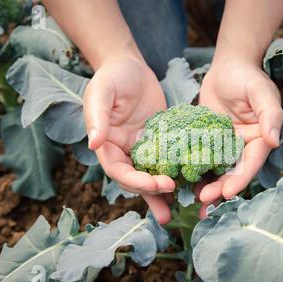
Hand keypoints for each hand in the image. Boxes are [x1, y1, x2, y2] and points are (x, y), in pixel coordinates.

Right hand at [84, 55, 174, 223]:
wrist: (130, 66)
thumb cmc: (113, 76)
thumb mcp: (101, 92)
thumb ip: (97, 117)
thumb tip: (94, 144)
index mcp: (106, 145)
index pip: (118, 170)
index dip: (136, 181)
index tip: (157, 184)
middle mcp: (123, 152)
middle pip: (135, 180)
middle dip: (152, 192)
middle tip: (171, 199)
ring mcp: (142, 149)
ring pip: (150, 177)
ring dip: (161, 195)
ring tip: (175, 213)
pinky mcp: (159, 143)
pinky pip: (166, 162)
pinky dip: (175, 174)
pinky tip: (189, 186)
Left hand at [196, 56, 282, 217]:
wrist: (227, 66)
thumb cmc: (246, 76)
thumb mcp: (260, 92)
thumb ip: (269, 115)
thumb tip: (273, 141)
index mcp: (260, 139)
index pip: (251, 163)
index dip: (240, 179)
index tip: (227, 192)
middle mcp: (243, 147)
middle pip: (232, 172)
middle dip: (220, 188)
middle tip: (204, 200)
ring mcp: (224, 146)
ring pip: (216, 170)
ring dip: (207, 186)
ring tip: (194, 202)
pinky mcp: (207, 141)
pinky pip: (200, 158)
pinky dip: (193, 171)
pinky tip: (181, 182)